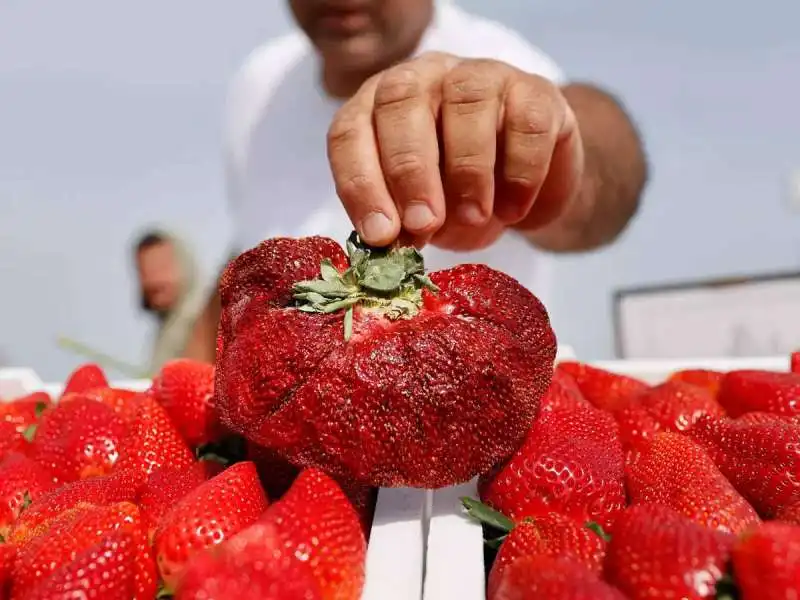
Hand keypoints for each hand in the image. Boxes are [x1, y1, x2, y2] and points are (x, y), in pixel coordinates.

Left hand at [327, 51, 583, 250]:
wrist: (525, 184)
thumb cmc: (457, 195)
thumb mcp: (421, 213)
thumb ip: (402, 221)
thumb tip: (391, 243)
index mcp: (379, 107)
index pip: (351, 132)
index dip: (360, 183)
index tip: (380, 234)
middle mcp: (424, 78)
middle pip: (403, 102)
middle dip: (409, 171)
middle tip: (423, 225)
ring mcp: (482, 76)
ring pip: (467, 100)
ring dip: (467, 168)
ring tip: (474, 217)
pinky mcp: (535, 92)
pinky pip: (526, 122)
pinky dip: (520, 172)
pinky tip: (513, 210)